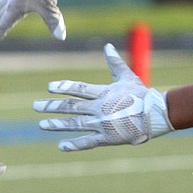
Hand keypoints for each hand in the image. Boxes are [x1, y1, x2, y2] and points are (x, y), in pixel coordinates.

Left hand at [33, 43, 173, 150]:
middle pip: (71, 106)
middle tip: (36, 106)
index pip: (78, 89)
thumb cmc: (142, 95)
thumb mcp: (127, 76)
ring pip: (75, 124)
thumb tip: (107, 46)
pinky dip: (74, 144)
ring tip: (42, 124)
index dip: (63, 87)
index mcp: (104, 93)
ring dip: (57, 124)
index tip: (49, 87)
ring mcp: (102, 123)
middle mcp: (99, 108)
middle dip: (52, 106)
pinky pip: (88, 142)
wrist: (156, 114)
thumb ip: (114, 62)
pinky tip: (61, 146)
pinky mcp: (108, 138)